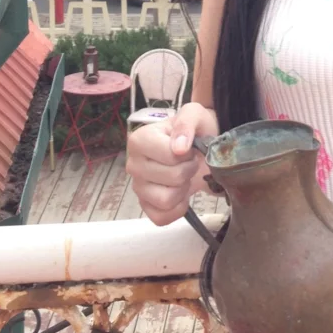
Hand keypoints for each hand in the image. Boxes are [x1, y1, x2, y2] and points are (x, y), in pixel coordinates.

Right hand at [126, 100, 217, 224]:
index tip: (189, 148)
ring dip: (183, 189)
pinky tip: (181, 194)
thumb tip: (179, 148)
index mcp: (139, 140)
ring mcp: (138, 187)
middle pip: (172, 178)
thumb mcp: (195, 114)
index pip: (170, 156)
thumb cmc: (194, 129)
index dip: (188, 154)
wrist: (199, 144)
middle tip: (189, 162)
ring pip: (167, 200)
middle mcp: (133, 164)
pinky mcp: (146, 206)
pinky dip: (177, 208)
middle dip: (189, 170)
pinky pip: (161, 218)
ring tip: (184, 176)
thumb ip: (186, 123)